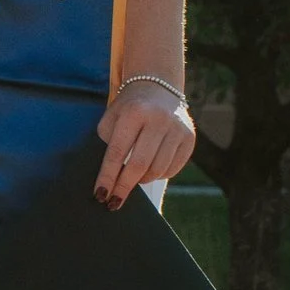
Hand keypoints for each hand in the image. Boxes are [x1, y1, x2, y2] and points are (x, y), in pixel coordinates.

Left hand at [93, 79, 193, 207]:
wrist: (158, 86)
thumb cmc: (129, 107)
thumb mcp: (112, 117)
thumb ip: (108, 143)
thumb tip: (109, 178)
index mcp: (134, 112)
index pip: (117, 152)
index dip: (108, 176)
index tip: (100, 195)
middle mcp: (159, 120)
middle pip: (139, 165)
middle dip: (124, 187)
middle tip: (114, 202)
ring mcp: (177, 129)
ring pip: (157, 170)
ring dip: (141, 180)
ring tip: (132, 178)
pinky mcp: (189, 138)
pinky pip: (172, 169)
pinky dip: (158, 175)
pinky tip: (150, 169)